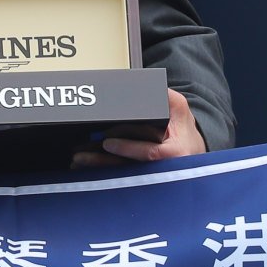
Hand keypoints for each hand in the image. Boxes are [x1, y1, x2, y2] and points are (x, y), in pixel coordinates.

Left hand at [76, 88, 206, 166]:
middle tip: (80, 155)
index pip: (150, 153)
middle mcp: (161, 170)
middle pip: (128, 169)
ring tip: (76, 160)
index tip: (108, 143)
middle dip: (103, 162)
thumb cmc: (182, 128)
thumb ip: (165, 96)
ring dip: (97, 169)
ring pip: (120, 176)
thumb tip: (142, 85)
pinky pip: (117, 179)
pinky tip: (81, 169)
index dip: (129, 149)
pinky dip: (99, 175)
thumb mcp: (178, 109)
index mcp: (174, 153)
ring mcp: (148, 178)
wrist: (190, 150)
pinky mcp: (139, 181)